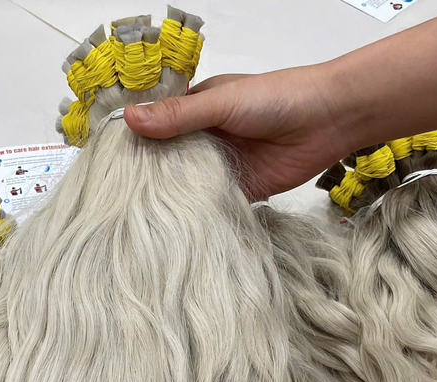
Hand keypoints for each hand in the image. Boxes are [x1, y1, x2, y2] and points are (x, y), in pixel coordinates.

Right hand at [123, 65, 352, 197]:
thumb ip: (179, 116)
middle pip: (169, 161)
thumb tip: (129, 120)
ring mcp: (222, 167)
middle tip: (117, 201)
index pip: (158, 128)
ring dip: (172, 198)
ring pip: (189, 185)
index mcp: (197, 111)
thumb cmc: (277, 98)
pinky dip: (199, 213)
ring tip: (137, 219)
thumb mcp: (221, 102)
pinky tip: (175, 228)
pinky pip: (213, 204)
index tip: (108, 164)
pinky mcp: (240, 191)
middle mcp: (206, 140)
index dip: (136, 144)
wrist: (327, 120)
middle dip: (150, 177)